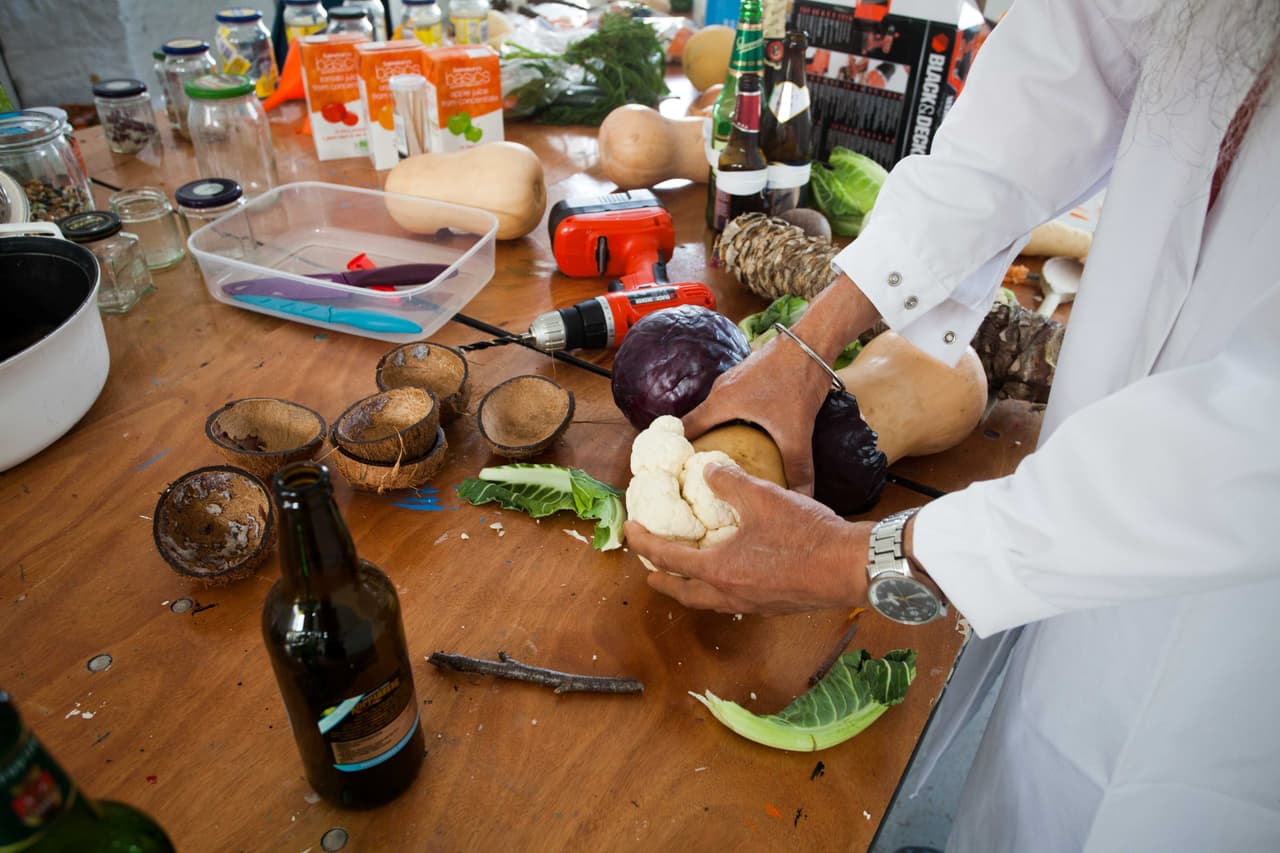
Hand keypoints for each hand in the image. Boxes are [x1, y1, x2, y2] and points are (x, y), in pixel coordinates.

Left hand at [624, 463, 870, 614]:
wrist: (849, 565)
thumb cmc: (805, 534)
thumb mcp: (761, 496)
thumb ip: (727, 481)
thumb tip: (706, 470)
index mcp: (719, 570)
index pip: (667, 559)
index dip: (644, 543)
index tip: (630, 532)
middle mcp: (731, 593)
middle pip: (684, 592)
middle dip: (662, 581)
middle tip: (649, 571)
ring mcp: (754, 604)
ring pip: (710, 601)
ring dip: (691, 589)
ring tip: (687, 575)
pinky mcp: (774, 605)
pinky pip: (734, 601)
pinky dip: (719, 590)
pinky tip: (731, 575)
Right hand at [681, 335, 831, 493]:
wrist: (813, 341)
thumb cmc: (797, 381)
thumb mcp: (796, 430)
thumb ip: (798, 466)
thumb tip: (802, 496)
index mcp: (720, 402)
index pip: (685, 430)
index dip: (678, 453)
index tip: (677, 474)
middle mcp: (720, 390)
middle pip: (698, 423)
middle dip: (696, 448)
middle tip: (699, 475)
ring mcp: (733, 382)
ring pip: (714, 414)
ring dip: (714, 434)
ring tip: (721, 461)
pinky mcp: (747, 378)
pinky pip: (729, 405)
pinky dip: (730, 422)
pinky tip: (746, 438)